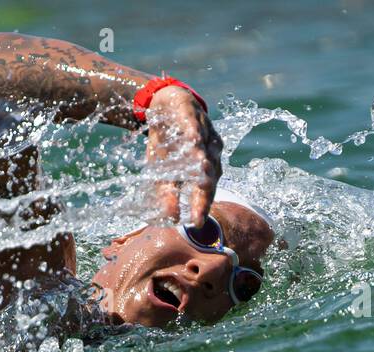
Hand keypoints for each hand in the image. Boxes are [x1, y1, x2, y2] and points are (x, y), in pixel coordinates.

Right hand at [144, 84, 222, 227]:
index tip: (196, 225)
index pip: (205, 192)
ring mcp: (201, 134)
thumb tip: (170, 218)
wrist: (168, 104)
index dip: (201, 207)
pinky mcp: (190, 116)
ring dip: (203, 166)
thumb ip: (168, 192)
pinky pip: (193, 125)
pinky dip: (194, 134)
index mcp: (205, 169)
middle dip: (203, 195)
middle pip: (208, 176)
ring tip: (200, 182)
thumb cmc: (169, 141)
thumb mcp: (164, 168)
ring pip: (204, 152)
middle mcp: (208, 153)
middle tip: (198, 214)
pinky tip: (192, 141)